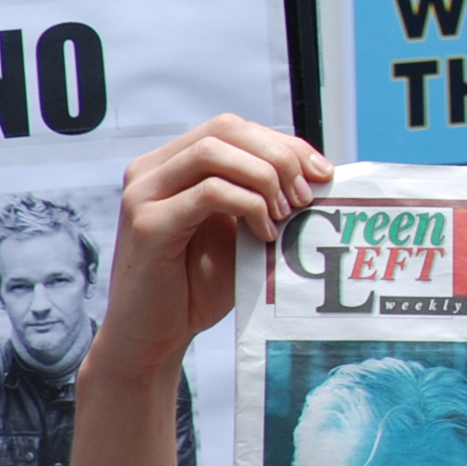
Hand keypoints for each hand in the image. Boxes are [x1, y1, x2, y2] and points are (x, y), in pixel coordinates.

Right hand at [89, 116, 328, 380]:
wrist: (156, 337)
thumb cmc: (199, 284)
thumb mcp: (239, 229)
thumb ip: (263, 195)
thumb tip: (320, 172)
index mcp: (172, 164)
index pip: (234, 128)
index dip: (283, 143)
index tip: (322, 173)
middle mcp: (151, 170)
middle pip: (226, 129)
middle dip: (278, 155)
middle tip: (306, 196)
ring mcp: (143, 195)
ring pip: (214, 152)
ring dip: (264, 177)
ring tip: (287, 213)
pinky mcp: (147, 225)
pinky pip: (209, 193)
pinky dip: (248, 205)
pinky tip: (264, 233)